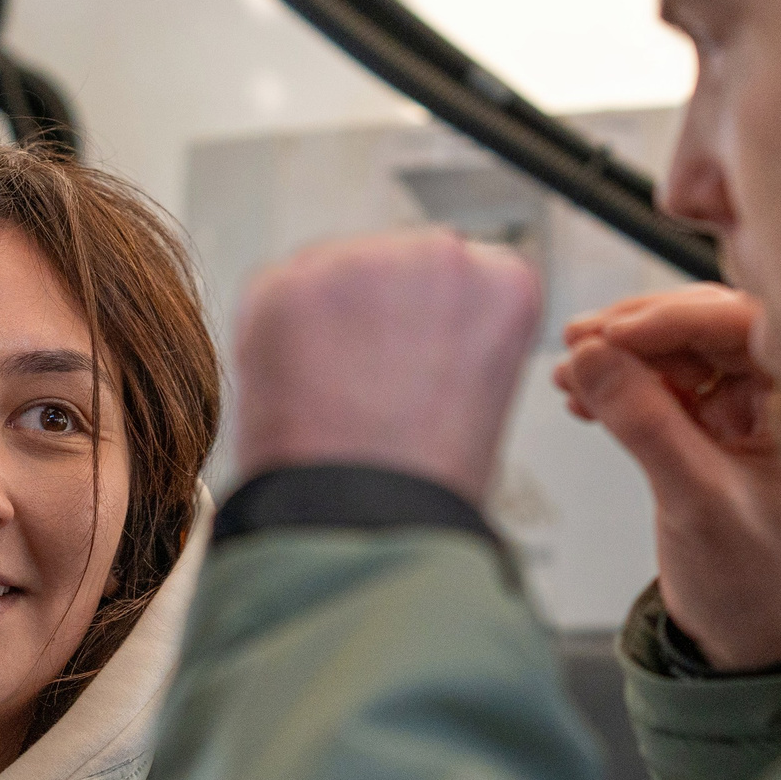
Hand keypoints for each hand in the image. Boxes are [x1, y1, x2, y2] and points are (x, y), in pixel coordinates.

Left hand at [232, 229, 544, 505]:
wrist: (361, 526)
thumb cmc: (424, 486)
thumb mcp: (480, 398)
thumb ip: (455, 334)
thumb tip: (412, 325)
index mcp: (504, 283)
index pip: (463, 273)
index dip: (432, 326)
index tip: (419, 365)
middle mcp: (439, 254)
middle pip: (397, 264)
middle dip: (378, 313)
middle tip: (367, 388)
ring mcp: (360, 260)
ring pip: (335, 273)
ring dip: (327, 320)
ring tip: (332, 397)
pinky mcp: (288, 281)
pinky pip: (278, 294)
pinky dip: (277, 335)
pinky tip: (296, 388)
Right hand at [555, 285, 780, 670]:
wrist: (758, 646)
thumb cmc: (758, 587)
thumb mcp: (697, 503)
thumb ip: (645, 425)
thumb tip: (589, 357)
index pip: (744, 327)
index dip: (674, 319)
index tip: (610, 332)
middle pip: (708, 329)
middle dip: (637, 333)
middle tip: (576, 341)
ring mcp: (746, 414)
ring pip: (680, 356)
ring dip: (620, 358)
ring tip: (567, 372)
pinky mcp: (712, 433)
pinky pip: (663, 389)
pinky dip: (621, 387)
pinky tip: (582, 396)